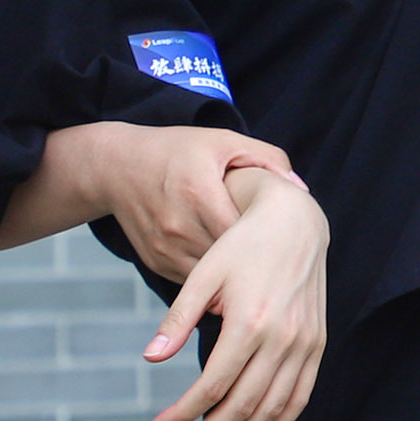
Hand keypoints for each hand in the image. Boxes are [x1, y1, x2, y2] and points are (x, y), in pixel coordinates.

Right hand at [103, 124, 299, 286]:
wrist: (119, 167)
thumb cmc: (177, 150)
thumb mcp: (224, 141)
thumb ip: (267, 159)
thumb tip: (300, 189)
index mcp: (199, 192)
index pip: (243, 230)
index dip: (268, 237)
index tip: (287, 236)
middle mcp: (178, 225)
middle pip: (230, 258)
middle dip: (255, 259)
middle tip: (279, 256)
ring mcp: (164, 248)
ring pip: (212, 277)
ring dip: (233, 273)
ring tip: (256, 263)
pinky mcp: (155, 262)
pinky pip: (193, 279)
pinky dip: (212, 276)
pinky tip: (228, 265)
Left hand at [146, 171, 327, 420]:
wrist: (296, 222)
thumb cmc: (242, 246)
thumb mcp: (203, 275)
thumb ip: (178, 319)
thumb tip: (150, 359)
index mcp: (249, 322)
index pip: (212, 387)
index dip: (181, 414)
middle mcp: (282, 338)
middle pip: (241, 407)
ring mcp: (304, 344)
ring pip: (271, 410)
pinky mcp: (317, 344)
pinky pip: (300, 397)